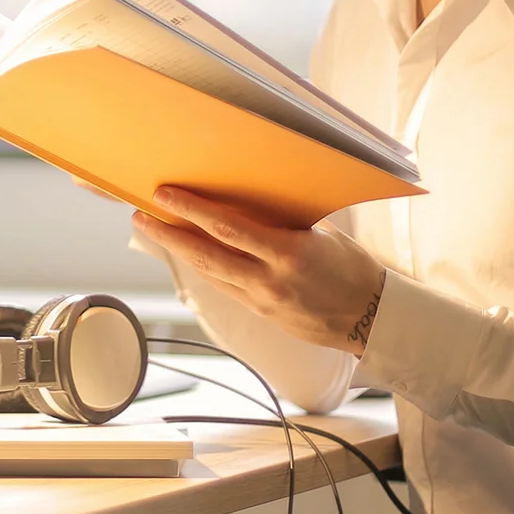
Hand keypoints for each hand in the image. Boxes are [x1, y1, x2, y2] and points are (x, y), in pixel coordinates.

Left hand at [133, 186, 386, 356]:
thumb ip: (285, 219)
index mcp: (289, 253)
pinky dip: (204, 267)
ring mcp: (263, 301)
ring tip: (156, 230)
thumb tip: (253, 194)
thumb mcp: (323, 234)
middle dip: (169, 234)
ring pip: (209, 274)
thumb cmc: (353, 269)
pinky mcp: (261, 314)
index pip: (228, 228)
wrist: (373, 319)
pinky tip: (189, 253)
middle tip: (141, 216)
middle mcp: (270, 279)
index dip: (191, 211)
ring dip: (180, 251)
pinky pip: (224, 287)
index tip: (165, 195)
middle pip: (206, 255)